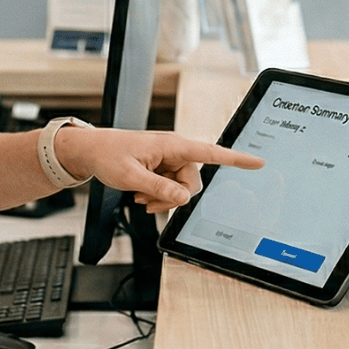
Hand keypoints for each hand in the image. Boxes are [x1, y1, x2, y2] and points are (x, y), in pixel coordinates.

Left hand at [54, 128, 264, 214]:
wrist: (90, 151)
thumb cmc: (107, 156)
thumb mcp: (131, 177)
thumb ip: (158, 189)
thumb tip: (184, 199)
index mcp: (172, 145)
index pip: (211, 152)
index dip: (236, 159)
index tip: (258, 162)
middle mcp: (174, 151)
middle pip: (192, 181)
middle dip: (174, 196)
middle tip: (148, 202)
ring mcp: (168, 160)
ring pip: (181, 188)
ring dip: (163, 198)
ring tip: (140, 198)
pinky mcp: (161, 168)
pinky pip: (170, 188)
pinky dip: (157, 195)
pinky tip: (140, 195)